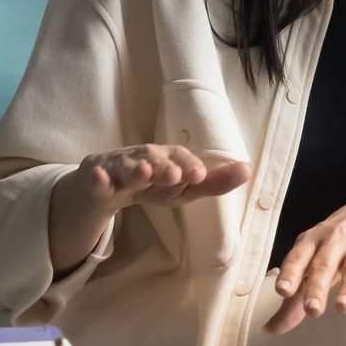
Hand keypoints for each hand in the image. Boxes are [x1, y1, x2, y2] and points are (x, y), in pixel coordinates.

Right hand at [47, 144, 250, 276]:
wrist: (106, 185)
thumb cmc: (152, 183)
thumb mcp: (184, 188)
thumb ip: (214, 183)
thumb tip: (249, 169)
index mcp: (166, 158)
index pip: (179, 158)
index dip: (188, 165)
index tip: (199, 175)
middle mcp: (143, 156)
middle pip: (154, 159)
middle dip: (164, 166)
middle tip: (175, 176)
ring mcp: (118, 166)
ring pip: (126, 167)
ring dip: (135, 169)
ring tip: (144, 173)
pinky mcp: (96, 176)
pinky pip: (96, 178)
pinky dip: (98, 178)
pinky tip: (101, 181)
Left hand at [265, 194, 345, 333]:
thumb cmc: (337, 242)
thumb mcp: (312, 262)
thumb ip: (293, 299)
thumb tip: (270, 329)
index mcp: (312, 242)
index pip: (298, 257)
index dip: (290, 273)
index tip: (282, 291)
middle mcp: (336, 239)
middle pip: (325, 264)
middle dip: (317, 286)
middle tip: (313, 310)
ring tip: (344, 307)